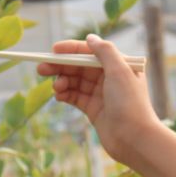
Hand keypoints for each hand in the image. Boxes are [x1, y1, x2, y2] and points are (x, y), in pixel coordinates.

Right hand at [37, 35, 161, 163]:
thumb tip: (90, 37)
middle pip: (80, 66)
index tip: (53, 50)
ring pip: (75, 82)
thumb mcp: (119, 71)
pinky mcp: (94, 109)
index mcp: (119, 65)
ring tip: (56, 87)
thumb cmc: (130, 103)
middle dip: (61, 66)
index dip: (71, 50)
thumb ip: (104, 51)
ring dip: (62, 81)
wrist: (134, 138)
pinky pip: (75, 97)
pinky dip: (65, 94)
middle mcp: (110, 77)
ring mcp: (101, 94)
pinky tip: (58, 96)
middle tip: (41, 69)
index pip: (91, 51)